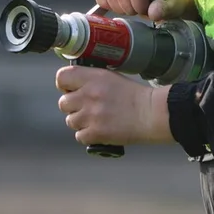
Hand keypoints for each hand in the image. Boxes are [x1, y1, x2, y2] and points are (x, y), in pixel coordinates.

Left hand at [55, 63, 173, 145]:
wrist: (151, 113)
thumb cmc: (135, 96)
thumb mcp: (112, 78)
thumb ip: (92, 80)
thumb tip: (75, 87)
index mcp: (94, 77)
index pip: (62, 77)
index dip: (65, 85)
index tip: (71, 90)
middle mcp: (89, 95)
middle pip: (63, 103)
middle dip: (74, 106)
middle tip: (89, 107)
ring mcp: (91, 115)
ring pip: (70, 121)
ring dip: (82, 122)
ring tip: (98, 120)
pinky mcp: (95, 132)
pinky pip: (80, 136)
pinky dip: (89, 135)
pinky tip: (101, 130)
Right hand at [94, 0, 198, 21]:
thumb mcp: (173, 6)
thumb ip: (164, 9)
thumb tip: (153, 13)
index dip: (139, 6)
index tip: (148, 11)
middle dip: (128, 7)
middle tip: (139, 11)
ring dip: (117, 6)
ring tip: (131, 8)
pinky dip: (104, 0)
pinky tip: (116, 6)